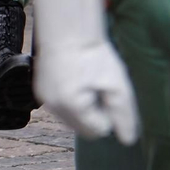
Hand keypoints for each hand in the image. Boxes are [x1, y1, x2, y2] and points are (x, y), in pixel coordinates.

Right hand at [28, 0, 140, 144]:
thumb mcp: (117, 84)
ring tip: (87, 82)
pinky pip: (61, 108)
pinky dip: (71, 101)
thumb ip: (124, 114)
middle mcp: (54, 107)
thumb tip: (128, 140)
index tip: (107, 92)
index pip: (98, 130)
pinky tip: (76, 81)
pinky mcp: (40, 92)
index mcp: (73, 106)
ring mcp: (45, 100)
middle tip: (99, 88)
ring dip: (82, 108)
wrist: (67, 29)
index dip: (108, 114)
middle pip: (83, 129)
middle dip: (94, 114)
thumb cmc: (93, 53)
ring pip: (71, 120)